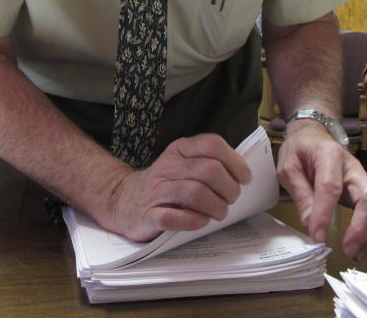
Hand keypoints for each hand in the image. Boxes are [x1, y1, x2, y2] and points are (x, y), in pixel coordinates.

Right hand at [103, 134, 252, 241]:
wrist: (122, 200)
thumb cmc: (163, 184)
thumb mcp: (182, 164)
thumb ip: (208, 162)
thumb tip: (242, 174)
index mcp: (179, 150)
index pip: (212, 144)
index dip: (235, 162)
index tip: (244, 178)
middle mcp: (168, 166)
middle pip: (209, 170)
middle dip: (229, 188)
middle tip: (230, 199)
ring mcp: (157, 191)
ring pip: (196, 193)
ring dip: (216, 207)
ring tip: (218, 213)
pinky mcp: (148, 215)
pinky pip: (174, 218)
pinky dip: (193, 222)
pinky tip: (199, 221)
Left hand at [278, 120, 366, 259]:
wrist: (313, 135)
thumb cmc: (300, 151)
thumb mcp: (288, 168)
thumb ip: (300, 194)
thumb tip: (310, 224)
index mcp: (329, 155)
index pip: (331, 186)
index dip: (325, 213)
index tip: (317, 236)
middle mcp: (353, 166)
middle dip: (361, 227)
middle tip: (347, 250)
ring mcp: (364, 178)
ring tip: (356, 253)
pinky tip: (363, 246)